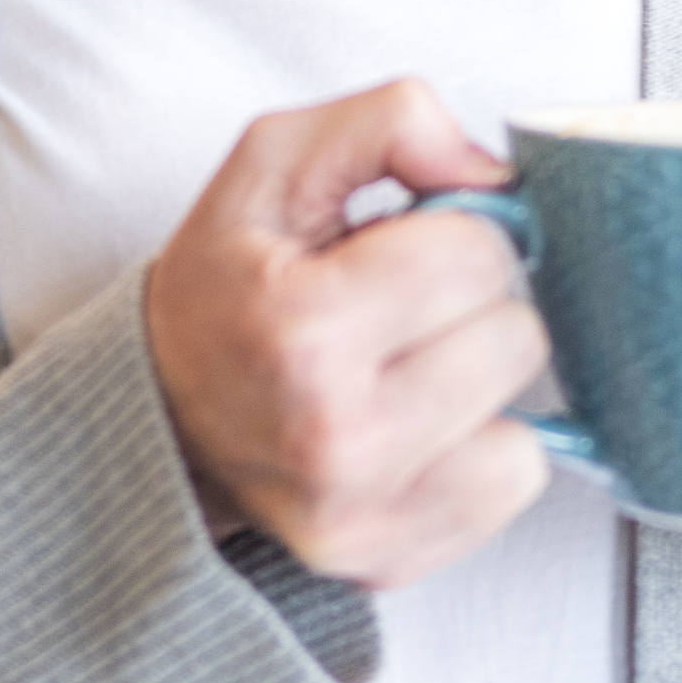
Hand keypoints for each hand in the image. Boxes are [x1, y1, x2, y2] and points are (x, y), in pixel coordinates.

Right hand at [140, 78, 551, 590]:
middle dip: (467, 309)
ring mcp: (363, 513)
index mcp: (303, 327)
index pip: (479, 254)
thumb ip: (389, 123)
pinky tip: (414, 430)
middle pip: (515, 337)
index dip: (448, 234)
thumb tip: (496, 175)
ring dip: (477, 388)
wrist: (154, 416)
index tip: (393, 249)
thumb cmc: (221, 286)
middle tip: (395, 313)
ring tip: (403, 371)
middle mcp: (336, 435)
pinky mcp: (386, 560)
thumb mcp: (272, 163)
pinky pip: (511, 486)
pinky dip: (478, 452)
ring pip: (527, 423)